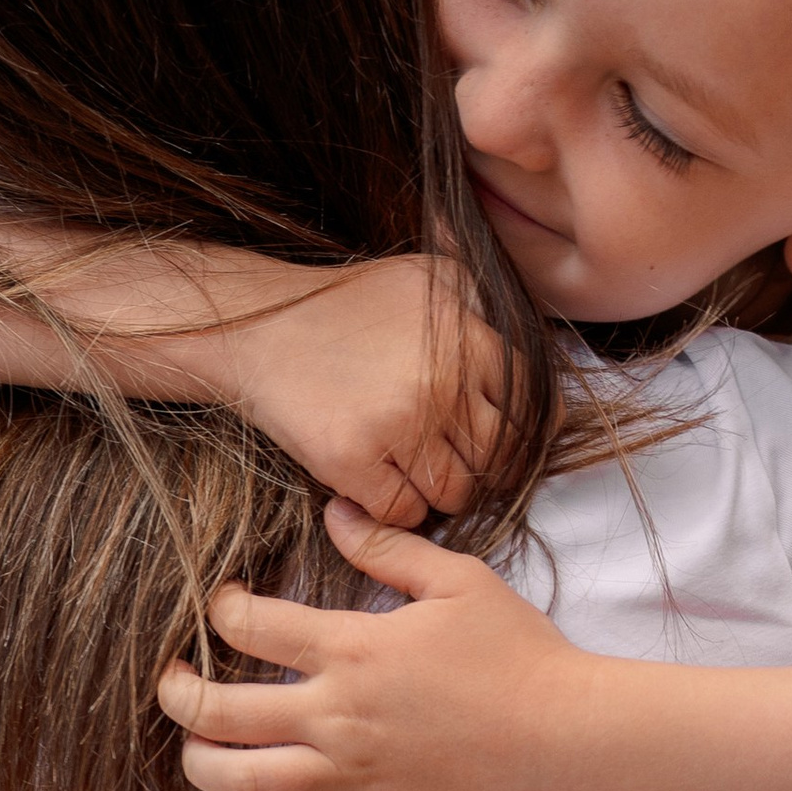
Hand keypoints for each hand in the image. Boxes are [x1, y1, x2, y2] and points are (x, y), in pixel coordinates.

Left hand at [158, 500, 601, 790]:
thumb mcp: (457, 580)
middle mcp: (335, 715)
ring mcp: (349, 776)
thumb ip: (387, 545)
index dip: (220, 607)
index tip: (219, 602)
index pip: (251, 626)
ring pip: (243, 781)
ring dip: (201, 765)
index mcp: (351, 648)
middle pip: (223, 710)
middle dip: (180, 693)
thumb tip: (331, 511)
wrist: (566, 738)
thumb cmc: (518, 652)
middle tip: (169, 679)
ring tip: (193, 748)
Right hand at [187, 259, 505, 526]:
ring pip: (454, 494)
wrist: (258, 327)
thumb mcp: (429, 277)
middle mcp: (442, 386)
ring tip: (406, 466)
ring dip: (435, 491)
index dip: (508, 436)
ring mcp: (398, 427)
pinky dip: (395, 508)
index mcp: (469, 344)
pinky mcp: (352, 462)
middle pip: (494, 462)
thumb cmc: (347, 304)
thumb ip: (483, 305)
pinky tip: (374, 479)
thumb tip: (533, 341)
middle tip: (442, 457)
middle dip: (474, 467)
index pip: (525, 416)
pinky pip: (404, 514)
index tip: (483, 441)